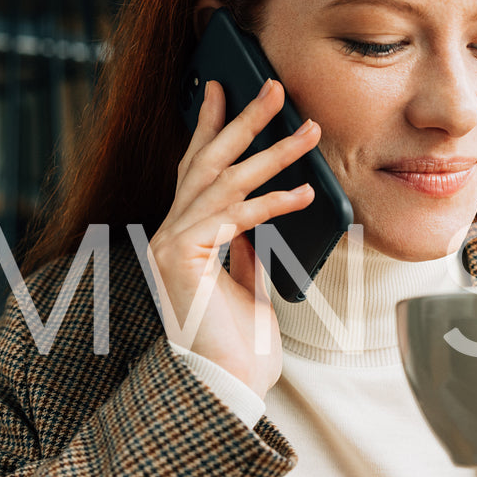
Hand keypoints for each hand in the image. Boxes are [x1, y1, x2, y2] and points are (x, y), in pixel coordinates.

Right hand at [146, 79, 318, 396]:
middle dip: (242, 119)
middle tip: (273, 86)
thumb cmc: (239, 347)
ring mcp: (170, 245)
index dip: (209, 126)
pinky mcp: (181, 259)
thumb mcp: (249, 285)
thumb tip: (259, 216)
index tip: (223, 87)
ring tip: (307, 131)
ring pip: (225, 183)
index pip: (196, 169)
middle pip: (207, 161)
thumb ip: (247, 249)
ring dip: (272, 153)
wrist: (227, 390)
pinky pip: (234, 219)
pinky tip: (304, 193)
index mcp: (183, 237)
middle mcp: (170, 234)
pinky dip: (272, 203)